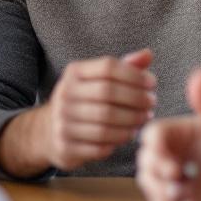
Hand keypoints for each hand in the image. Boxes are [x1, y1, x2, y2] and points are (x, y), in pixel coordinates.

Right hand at [0, 48, 156, 176]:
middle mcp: (65, 94)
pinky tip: (129, 134)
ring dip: (131, 121)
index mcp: (74, 73)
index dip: (134, 75)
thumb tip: (148, 54)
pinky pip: (100, 145)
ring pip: (106, 122)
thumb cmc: (85, 100)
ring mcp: (63, 121)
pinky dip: (119, 140)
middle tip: (152, 103)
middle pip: (108, 93)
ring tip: (143, 119)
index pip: (108, 67)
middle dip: (136, 99)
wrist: (48, 131)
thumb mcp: (98, 79)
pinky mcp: (66, 146)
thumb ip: (124, 67)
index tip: (152, 84)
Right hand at [136, 69, 200, 200]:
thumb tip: (200, 72)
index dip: (158, 152)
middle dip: (161, 176)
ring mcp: (163, 174)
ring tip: (188, 192)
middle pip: (144, 161)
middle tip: (182, 182)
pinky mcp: (166, 195)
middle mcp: (164, 151)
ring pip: (147, 183)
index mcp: (172, 131)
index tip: (175, 167)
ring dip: (166, 192)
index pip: (151, 136)